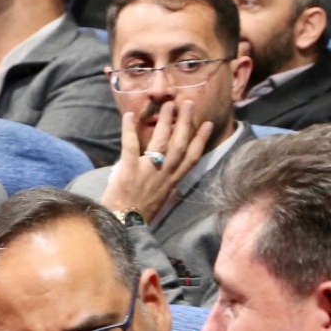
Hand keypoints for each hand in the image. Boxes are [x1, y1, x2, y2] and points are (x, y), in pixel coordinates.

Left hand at [100, 99, 216, 219]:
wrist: (123, 226)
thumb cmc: (139, 215)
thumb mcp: (161, 201)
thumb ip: (166, 186)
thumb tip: (171, 178)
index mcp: (173, 182)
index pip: (193, 157)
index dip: (201, 139)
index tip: (207, 123)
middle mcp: (165, 174)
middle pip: (180, 144)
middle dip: (186, 122)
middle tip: (188, 103)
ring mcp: (148, 171)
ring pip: (161, 141)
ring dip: (165, 121)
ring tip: (168, 105)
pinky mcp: (129, 170)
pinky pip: (131, 145)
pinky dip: (129, 129)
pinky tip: (129, 115)